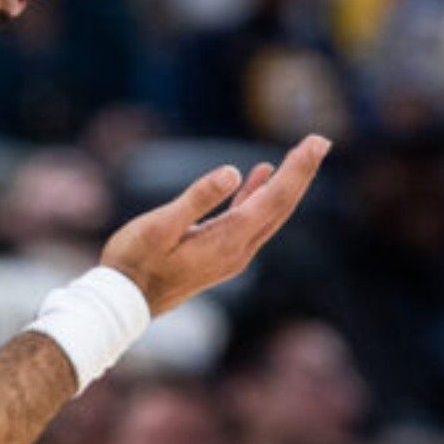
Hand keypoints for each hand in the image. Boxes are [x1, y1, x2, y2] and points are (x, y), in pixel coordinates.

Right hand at [101, 136, 329, 316]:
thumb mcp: (160, 227)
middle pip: (280, 205)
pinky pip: (250, 220)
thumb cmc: (134, 261)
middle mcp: (238, 250)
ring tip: (302, 154)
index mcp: (227, 240)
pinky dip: (260, 195)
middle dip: (302, 172)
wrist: (123, 303)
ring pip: (269, 213)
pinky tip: (260, 176)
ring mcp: (231, 255)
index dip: (296, 169)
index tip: (316, 142)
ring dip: (286, 183)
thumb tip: (233, 171)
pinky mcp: (219, 254)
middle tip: (320, 140)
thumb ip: (197, 199)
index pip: (273, 199)